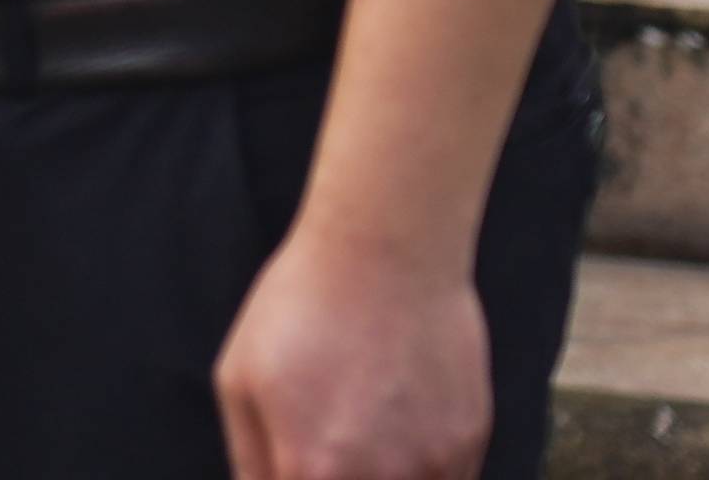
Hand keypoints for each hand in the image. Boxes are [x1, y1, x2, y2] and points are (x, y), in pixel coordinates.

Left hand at [216, 228, 489, 479]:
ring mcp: (431, 468)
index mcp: (309, 470)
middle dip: (337, 474)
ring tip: (368, 426)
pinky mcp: (469, 445)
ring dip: (384, 475)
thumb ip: (251, 459)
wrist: (385, 251)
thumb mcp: (240, 379)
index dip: (292, 478)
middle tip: (329, 440)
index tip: (296, 458)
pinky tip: (402, 424)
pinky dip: (422, 469)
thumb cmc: (302, 306)